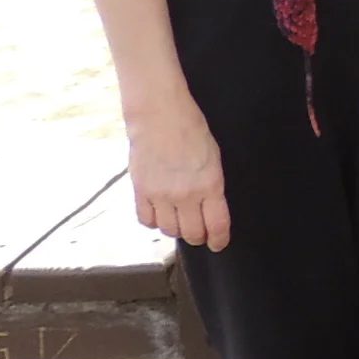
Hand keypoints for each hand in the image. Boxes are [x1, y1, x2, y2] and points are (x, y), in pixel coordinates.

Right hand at [125, 90, 230, 249]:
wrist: (159, 115)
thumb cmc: (191, 129)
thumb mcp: (214, 157)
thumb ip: (211, 185)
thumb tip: (210, 207)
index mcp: (210, 184)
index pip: (216, 225)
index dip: (218, 240)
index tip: (218, 244)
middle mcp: (186, 194)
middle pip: (192, 233)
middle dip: (198, 236)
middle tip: (198, 232)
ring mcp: (161, 195)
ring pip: (169, 230)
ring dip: (176, 229)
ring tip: (179, 219)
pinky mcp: (140, 191)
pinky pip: (146, 220)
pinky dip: (154, 221)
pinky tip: (159, 213)